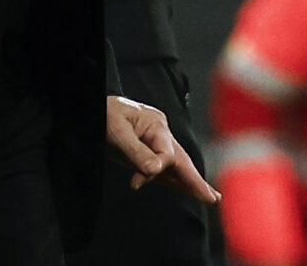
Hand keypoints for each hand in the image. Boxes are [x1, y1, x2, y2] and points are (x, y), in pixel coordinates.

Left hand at [106, 96, 220, 203]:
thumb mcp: (118, 132)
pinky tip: (183, 188)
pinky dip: (172, 179)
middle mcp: (159, 133)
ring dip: (188, 181)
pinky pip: (162, 168)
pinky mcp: (144, 151)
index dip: (156, 170)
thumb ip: (137, 152)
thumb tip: (155, 170)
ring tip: (205, 195)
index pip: (167, 154)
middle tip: (212, 198)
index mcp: (157, 124)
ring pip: (174, 165)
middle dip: (196, 180)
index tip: (136, 183)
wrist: (94, 109)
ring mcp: (153, 142)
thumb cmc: (104, 113)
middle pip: (181, 159)